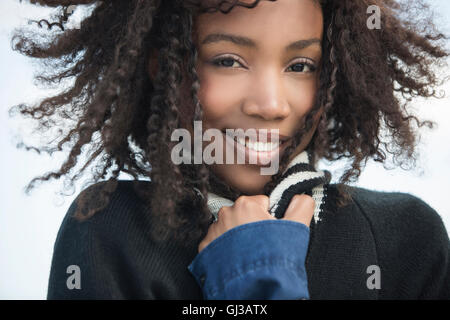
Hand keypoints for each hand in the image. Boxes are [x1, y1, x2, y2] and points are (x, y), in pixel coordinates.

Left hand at [198, 194, 314, 252]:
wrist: (254, 286)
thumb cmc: (274, 257)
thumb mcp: (295, 228)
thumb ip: (301, 206)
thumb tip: (301, 196)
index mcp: (246, 204)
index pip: (261, 203)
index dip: (269, 218)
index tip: (270, 232)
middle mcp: (225, 213)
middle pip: (244, 214)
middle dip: (252, 226)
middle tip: (261, 244)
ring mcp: (213, 230)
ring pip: (230, 227)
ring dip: (238, 237)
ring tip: (248, 254)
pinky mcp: (205, 247)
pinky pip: (217, 242)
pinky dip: (225, 249)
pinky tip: (236, 259)